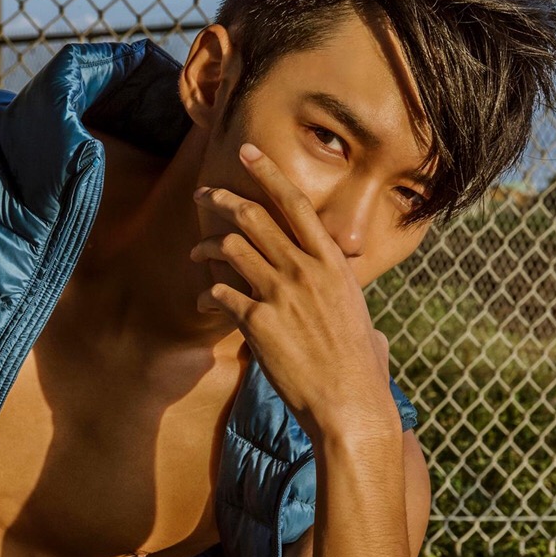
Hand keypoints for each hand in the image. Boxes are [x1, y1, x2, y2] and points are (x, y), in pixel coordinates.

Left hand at [190, 143, 397, 441]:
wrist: (349, 403)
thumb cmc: (358, 366)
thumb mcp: (359, 315)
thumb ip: (343, 297)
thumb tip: (352, 302)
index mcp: (331, 263)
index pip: (296, 204)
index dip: (268, 173)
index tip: (248, 153)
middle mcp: (305, 270)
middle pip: (253, 217)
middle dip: (221, 199)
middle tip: (204, 194)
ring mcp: (280, 293)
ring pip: (230, 247)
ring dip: (206, 245)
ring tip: (196, 251)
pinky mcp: (258, 322)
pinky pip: (219, 294)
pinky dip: (206, 293)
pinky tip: (204, 300)